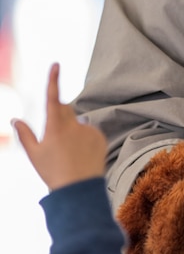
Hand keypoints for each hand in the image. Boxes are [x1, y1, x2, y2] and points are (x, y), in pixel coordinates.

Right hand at [13, 62, 106, 190]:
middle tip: (56, 138)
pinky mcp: (100, 136)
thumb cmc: (53, 172)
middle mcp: (73, 125)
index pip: (53, 98)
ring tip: (70, 153)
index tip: (56, 65)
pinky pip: (90, 131)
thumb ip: (24, 134)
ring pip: (78, 123)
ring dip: (73, 131)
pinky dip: (85, 138)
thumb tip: (14, 119)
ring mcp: (88, 130)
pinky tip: (82, 154)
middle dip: (59, 116)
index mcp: (55, 127)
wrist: (79, 189)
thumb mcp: (34, 155)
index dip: (53, 80)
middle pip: (65, 110)